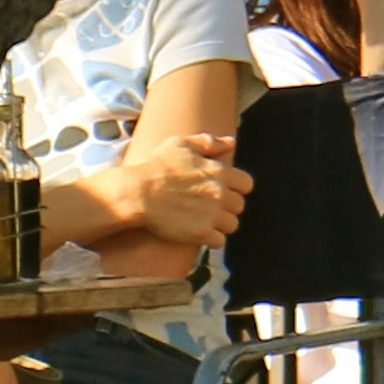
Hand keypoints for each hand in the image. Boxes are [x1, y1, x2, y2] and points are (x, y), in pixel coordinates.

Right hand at [88, 129, 249, 248]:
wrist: (137, 193)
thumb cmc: (156, 167)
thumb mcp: (180, 144)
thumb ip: (209, 142)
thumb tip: (231, 142)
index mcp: (219, 171)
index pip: (246, 184)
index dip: (236, 187)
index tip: (223, 190)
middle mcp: (219, 193)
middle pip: (239, 206)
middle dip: (227, 206)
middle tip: (209, 206)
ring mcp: (211, 214)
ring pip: (232, 224)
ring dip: (220, 224)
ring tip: (204, 220)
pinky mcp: (201, 233)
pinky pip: (219, 241)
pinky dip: (211, 239)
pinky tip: (199, 232)